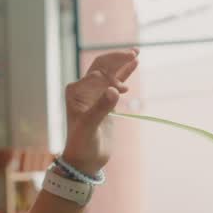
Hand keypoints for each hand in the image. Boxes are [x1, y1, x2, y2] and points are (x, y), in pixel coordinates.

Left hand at [61, 49, 138, 177]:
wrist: (85, 159)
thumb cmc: (82, 144)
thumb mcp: (90, 127)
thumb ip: (101, 108)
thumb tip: (115, 90)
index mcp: (76, 91)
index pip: (97, 74)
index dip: (111, 76)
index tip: (122, 90)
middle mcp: (84, 89)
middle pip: (103, 66)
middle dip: (117, 58)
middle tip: (134, 52)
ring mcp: (95, 94)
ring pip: (110, 72)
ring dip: (122, 62)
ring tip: (136, 53)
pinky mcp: (105, 101)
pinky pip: (115, 82)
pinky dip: (125, 73)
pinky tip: (134, 64)